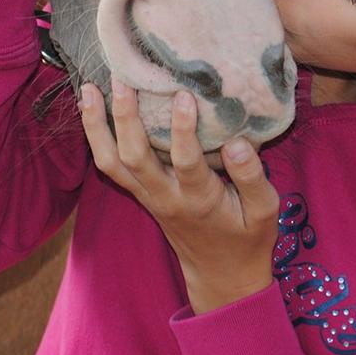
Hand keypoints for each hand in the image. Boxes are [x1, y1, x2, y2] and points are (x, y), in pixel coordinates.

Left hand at [79, 79, 279, 313]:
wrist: (221, 274)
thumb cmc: (247, 237)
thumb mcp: (265, 211)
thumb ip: (252, 177)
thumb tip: (237, 142)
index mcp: (199, 199)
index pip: (186, 162)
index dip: (183, 129)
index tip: (184, 94)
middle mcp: (165, 197)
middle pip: (134, 158)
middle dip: (125, 118)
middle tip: (121, 80)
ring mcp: (148, 196)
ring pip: (112, 163)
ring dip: (97, 127)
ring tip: (90, 89)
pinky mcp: (140, 193)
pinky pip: (111, 166)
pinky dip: (97, 137)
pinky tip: (91, 107)